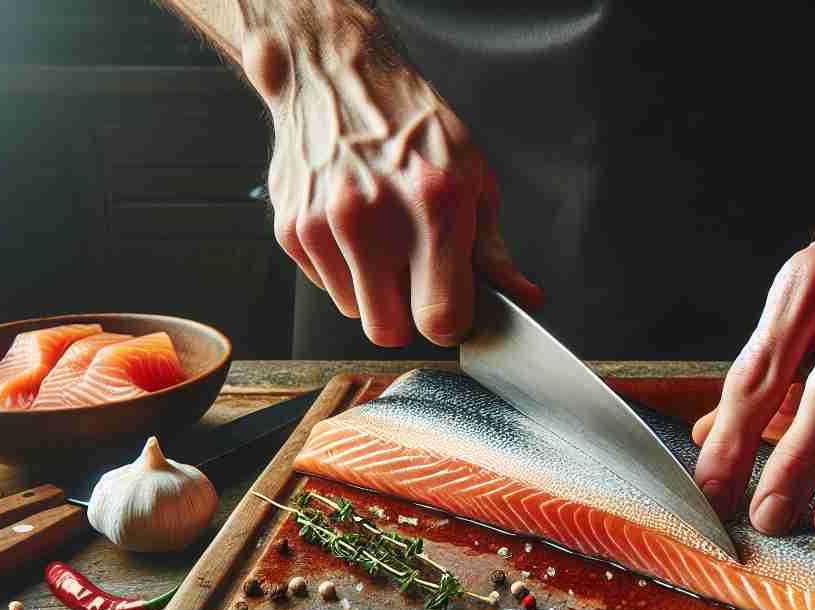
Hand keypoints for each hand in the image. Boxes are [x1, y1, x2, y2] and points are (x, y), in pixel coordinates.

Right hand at [243, 19, 540, 346]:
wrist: (335, 75)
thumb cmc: (413, 125)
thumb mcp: (474, 177)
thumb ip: (493, 251)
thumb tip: (523, 300)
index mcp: (432, 205)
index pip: (439, 318)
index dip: (450, 323)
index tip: (453, 309)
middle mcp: (372, 218)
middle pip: (387, 330)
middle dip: (407, 317)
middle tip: (417, 281)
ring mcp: (324, 225)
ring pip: (353, 311)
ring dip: (373, 292)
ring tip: (384, 240)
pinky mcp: (290, 229)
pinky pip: (324, 284)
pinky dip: (342, 269)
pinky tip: (354, 228)